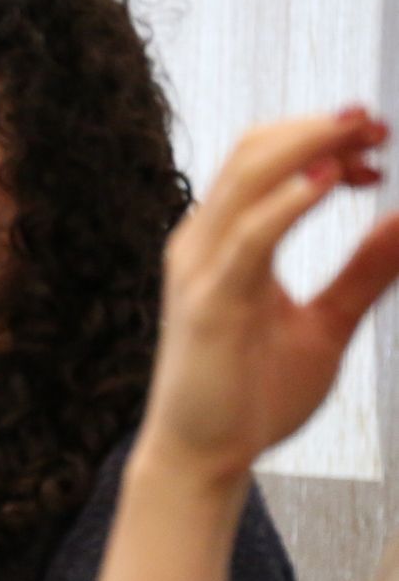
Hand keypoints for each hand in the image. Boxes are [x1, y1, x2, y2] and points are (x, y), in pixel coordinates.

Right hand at [140, 108, 398, 484]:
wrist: (202, 457)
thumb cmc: (251, 396)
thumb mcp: (325, 325)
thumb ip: (362, 274)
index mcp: (223, 244)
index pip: (264, 163)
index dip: (319, 139)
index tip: (379, 145)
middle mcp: (203, 244)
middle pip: (252, 153)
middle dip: (317, 130)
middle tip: (377, 123)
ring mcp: (201, 270)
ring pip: (246, 178)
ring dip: (308, 148)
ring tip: (362, 137)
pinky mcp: (210, 302)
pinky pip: (248, 236)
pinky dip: (289, 202)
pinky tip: (329, 183)